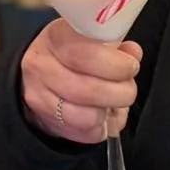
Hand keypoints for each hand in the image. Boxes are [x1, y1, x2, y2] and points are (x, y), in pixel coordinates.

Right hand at [20, 19, 141, 143]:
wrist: (36, 75)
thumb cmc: (70, 53)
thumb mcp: (89, 37)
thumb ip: (114, 44)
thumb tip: (133, 53)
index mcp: (56, 38)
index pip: (85, 55)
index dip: (116, 65)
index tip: (131, 66)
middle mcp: (42, 67)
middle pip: (89, 90)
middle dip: (121, 92)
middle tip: (128, 88)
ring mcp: (40, 97)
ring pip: (87, 116)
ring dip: (111, 111)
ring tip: (115, 101)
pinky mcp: (47, 121)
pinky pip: (85, 132)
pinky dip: (102, 126)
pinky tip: (102, 114)